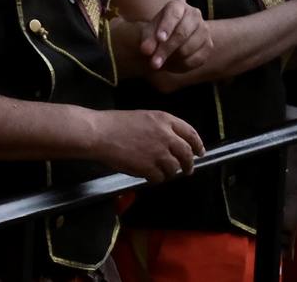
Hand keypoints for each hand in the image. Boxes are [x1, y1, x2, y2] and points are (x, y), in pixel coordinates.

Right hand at [88, 109, 203, 182]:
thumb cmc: (114, 123)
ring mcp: (159, 153)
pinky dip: (155, 179)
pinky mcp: (150, 167)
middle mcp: (166, 135)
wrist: (98, 133)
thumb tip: (171, 143)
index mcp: (164, 120)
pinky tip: (148, 176)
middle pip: (187, 154)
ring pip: (174, 168)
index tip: (199, 152)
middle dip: (189, 164)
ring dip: (169, 172)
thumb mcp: (142, 117)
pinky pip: (160, 178)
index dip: (197, 144)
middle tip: (187, 170)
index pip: (190, 133)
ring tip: (160, 172)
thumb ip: (159, 128)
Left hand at [137, 0, 211, 71]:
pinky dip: (182, 65)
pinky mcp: (208, 46)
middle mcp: (194, 15)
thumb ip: (147, 40)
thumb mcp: (148, 33)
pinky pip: (196, 59)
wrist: (170, 39)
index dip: (166, 27)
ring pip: (188, 48)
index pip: (173, 14)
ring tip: (159, 62)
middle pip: (181, 34)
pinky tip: (171, 64)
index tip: (159, 39)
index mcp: (178, 6)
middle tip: (153, 63)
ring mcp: (204, 31)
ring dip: (172, 59)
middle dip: (166, 49)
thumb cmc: (157, 32)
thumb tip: (146, 51)